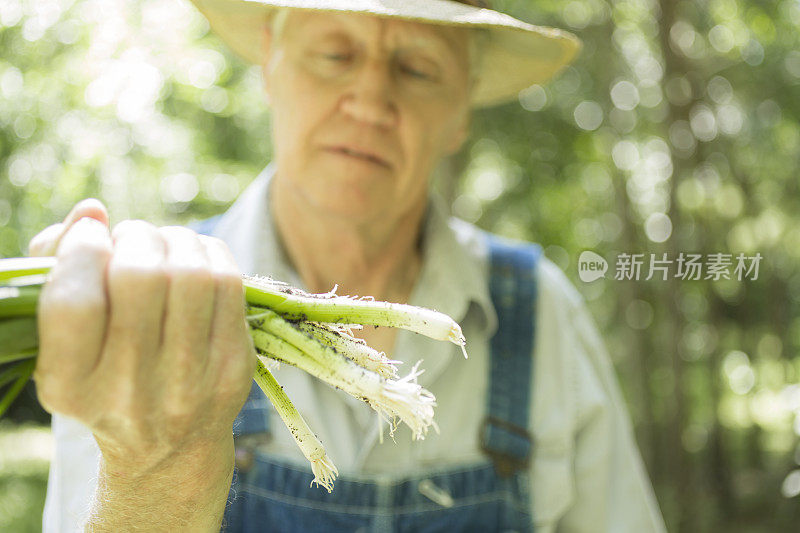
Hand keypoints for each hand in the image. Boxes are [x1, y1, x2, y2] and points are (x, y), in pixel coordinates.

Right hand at [30, 199, 255, 474]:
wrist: (167, 445)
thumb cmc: (105, 373)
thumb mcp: (66, 339)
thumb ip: (59, 267)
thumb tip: (92, 212)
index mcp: (70, 385)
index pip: (75, 303)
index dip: (81, 251)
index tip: (92, 238)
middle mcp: (128, 391)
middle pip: (139, 279)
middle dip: (135, 237)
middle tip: (132, 239)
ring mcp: (189, 382)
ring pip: (191, 273)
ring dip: (175, 239)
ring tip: (163, 246)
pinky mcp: (233, 368)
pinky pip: (229, 282)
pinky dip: (209, 251)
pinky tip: (195, 257)